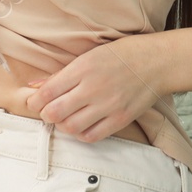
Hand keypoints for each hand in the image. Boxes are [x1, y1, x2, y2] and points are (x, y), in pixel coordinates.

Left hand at [21, 36, 162, 142]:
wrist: (156, 62)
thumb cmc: (121, 55)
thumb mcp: (88, 56)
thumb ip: (61, 74)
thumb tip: (34, 86)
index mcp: (83, 68)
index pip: (48, 92)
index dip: (35, 102)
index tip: (34, 102)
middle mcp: (94, 88)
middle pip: (55, 113)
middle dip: (46, 114)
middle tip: (48, 111)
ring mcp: (108, 105)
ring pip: (70, 127)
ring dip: (62, 125)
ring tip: (65, 118)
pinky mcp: (120, 119)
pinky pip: (91, 136)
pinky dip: (80, 134)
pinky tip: (81, 126)